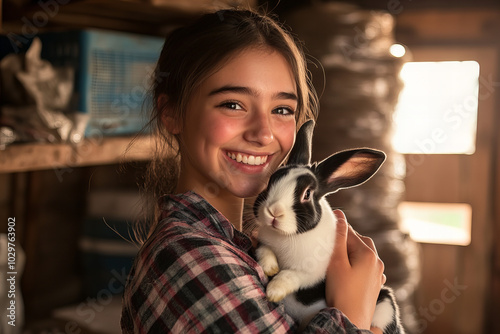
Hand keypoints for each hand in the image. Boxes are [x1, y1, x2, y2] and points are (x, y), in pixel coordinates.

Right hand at [325, 210, 384, 329]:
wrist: (352, 320)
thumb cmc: (342, 292)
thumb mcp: (336, 263)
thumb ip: (339, 239)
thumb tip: (340, 217)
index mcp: (368, 254)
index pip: (351, 233)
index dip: (338, 227)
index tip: (329, 219)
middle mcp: (377, 262)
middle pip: (361, 242)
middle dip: (347, 238)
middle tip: (331, 240)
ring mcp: (378, 274)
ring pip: (365, 254)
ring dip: (353, 250)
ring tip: (339, 254)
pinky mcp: (376, 284)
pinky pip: (368, 266)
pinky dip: (358, 262)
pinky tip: (351, 267)